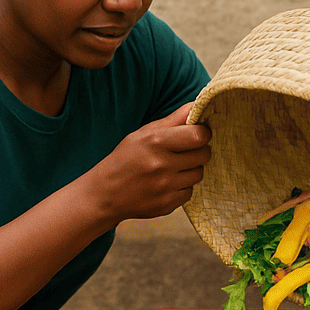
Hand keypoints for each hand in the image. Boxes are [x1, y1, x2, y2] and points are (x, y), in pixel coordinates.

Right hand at [89, 101, 212, 221]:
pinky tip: (167, 183)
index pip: (199, 135)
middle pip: (204, 154)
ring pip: (199, 173)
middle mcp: (162, 164)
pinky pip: (189, 192)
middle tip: (186, 151)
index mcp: (156, 142)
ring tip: (173, 167)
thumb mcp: (143, 133)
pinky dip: (182, 187)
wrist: (105, 194)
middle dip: (199, 150)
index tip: (198, 134)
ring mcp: (165, 186)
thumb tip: (196, 105)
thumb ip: (172, 120)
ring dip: (191, 169)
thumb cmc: (124, 159)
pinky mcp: (167, 204)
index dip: (203, 133)